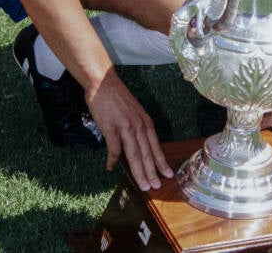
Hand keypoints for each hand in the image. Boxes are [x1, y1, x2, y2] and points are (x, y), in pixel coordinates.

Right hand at [86, 70, 173, 190]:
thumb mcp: (134, 112)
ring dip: (139, 172)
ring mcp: (125, 126)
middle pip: (147, 153)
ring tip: (143, 186)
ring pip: (135, 154)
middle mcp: (138, 125)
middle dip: (152, 172)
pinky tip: (111, 167)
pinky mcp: (111, 127)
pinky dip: (112, 160)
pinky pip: (114, 148)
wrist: (103, 83)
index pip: (156, 146)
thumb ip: (137, 128)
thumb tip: (137, 146)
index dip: (161, 162)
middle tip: (156, 188)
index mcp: (145, 122)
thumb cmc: (118, 97)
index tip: (168, 175)